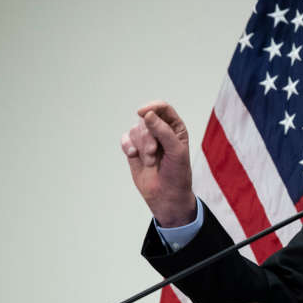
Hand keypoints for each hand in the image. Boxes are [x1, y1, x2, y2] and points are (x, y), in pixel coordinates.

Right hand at [121, 101, 195, 226]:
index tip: (143, 113)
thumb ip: (163, 131)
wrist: (166, 195)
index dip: (152, 107)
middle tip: (154, 153)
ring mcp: (146, 140)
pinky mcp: (135, 149)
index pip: (163, 108)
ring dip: (141, 146)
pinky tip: (133, 155)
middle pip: (146, 119)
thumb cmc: (177, 174)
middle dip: (148, 137)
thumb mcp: (176, 151)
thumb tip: (148, 114)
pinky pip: (125, 138)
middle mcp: (161, 131)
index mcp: (175, 128)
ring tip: (150, 161)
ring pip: (135, 129)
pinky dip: (127, 145)